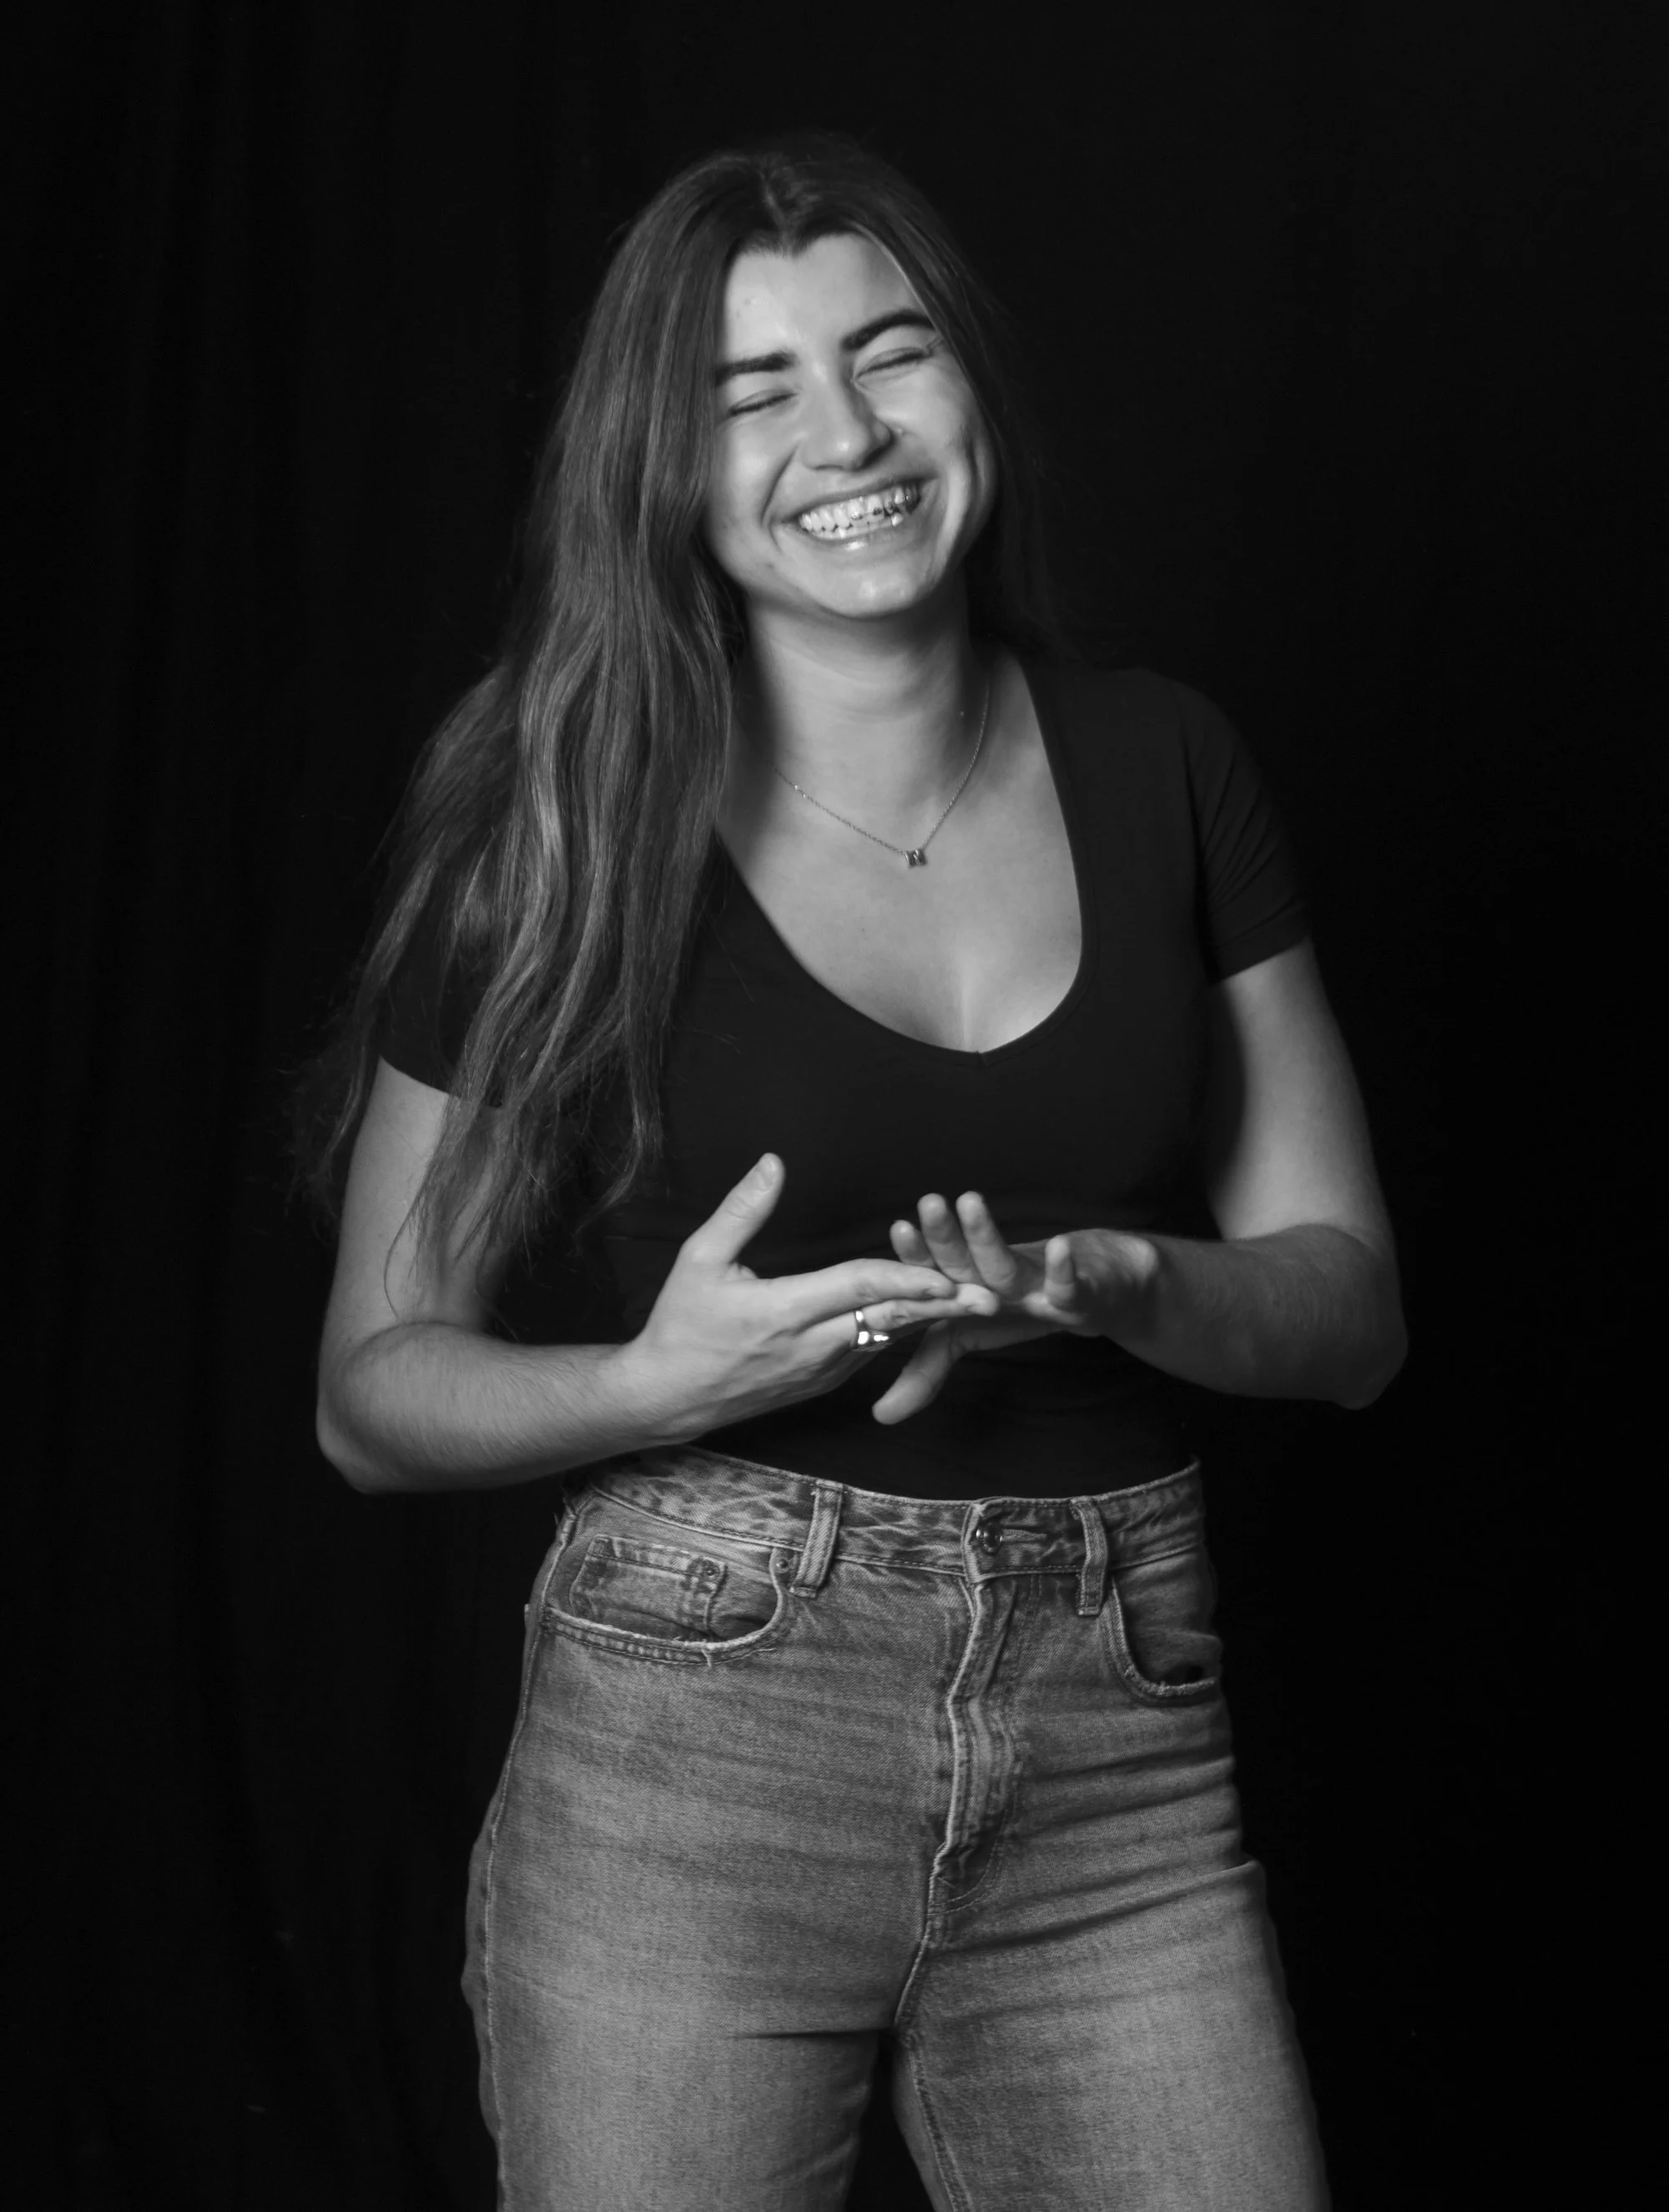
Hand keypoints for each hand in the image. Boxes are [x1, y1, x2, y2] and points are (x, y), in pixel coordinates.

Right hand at [621, 1156, 999, 1442]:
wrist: (669, 1396)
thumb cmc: (680, 1325)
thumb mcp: (699, 1260)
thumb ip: (742, 1210)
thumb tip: (773, 1163)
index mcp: (785, 1312)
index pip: (858, 1288)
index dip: (906, 1277)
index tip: (948, 1270)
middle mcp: (812, 1347)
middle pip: (889, 1321)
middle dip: (942, 1307)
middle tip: (990, 1296)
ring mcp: (821, 1371)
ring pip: (884, 1338)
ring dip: (926, 1318)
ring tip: (973, 1298)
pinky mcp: (822, 1384)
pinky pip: (869, 1351)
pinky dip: (898, 1332)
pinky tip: (927, 1316)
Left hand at [871, 1191, 1155, 1423]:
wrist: (1095, 1288)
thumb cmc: (1022, 1306)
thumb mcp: (966, 1339)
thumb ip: (924, 1371)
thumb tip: (881, 1415)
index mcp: (964, 1284)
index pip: (931, 1268)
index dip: (914, 1253)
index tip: (897, 1229)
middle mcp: (993, 1277)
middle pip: (962, 1258)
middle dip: (944, 1234)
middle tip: (928, 1203)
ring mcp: (1035, 1284)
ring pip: (1006, 1263)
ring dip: (988, 1235)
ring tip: (971, 1202)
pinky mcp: (1078, 1294)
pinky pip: (1069, 1286)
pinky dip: (1064, 1271)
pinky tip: (1060, 1250)